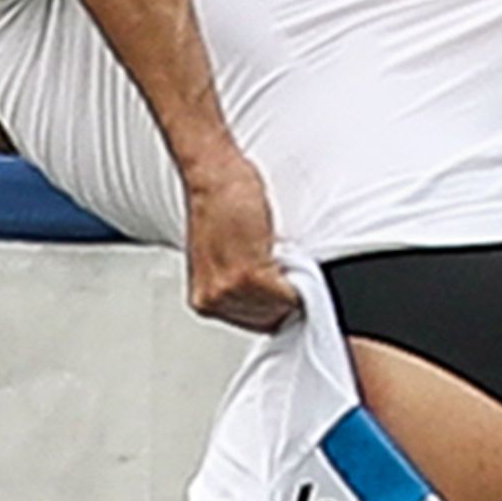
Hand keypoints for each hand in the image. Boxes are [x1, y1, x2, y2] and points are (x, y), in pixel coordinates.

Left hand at [183, 152, 300, 331]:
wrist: (214, 177)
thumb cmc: (219, 205)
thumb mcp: (226, 256)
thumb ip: (244, 287)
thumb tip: (276, 300)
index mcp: (205, 300)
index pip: (257, 323)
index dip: (276, 304)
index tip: (282, 287)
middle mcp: (213, 299)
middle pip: (272, 318)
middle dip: (283, 292)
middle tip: (276, 262)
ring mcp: (229, 290)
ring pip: (283, 308)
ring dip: (290, 281)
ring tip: (274, 253)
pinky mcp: (247, 275)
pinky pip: (289, 293)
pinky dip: (296, 274)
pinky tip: (278, 250)